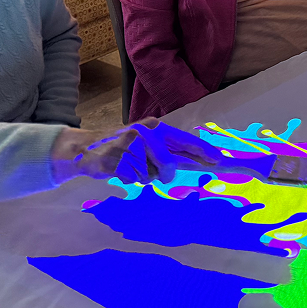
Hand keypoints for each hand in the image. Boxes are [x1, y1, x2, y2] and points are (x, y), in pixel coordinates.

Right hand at [50, 119, 220, 185]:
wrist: (87, 148)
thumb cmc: (123, 147)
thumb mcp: (146, 143)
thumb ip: (168, 151)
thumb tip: (197, 163)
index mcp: (155, 127)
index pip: (185, 140)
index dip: (203, 151)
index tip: (219, 161)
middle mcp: (144, 133)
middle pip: (168, 164)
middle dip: (163, 173)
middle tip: (155, 172)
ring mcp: (129, 146)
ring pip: (150, 176)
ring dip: (142, 176)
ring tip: (130, 166)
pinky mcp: (117, 160)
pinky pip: (134, 180)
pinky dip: (128, 179)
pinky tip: (120, 169)